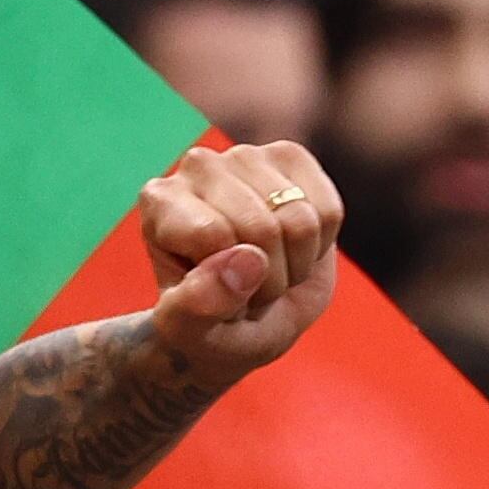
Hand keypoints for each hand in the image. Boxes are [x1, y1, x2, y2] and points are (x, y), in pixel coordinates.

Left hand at [140, 139, 340, 386]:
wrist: (248, 317)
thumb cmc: (211, 324)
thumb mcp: (192, 331)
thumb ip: (201, 304)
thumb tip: (248, 259)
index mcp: (159, 201)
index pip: (215, 235)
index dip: (234, 282)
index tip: (219, 295)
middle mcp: (196, 167)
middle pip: (263, 228)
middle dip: (270, 278)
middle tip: (250, 286)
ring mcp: (244, 157)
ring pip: (301, 220)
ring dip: (297, 263)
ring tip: (270, 268)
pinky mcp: (290, 159)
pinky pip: (329, 210)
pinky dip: (322, 244)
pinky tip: (294, 246)